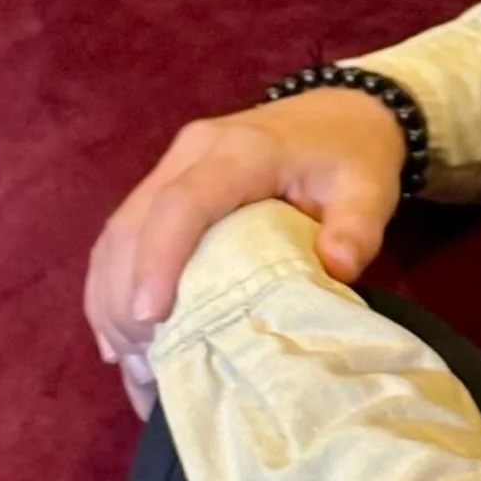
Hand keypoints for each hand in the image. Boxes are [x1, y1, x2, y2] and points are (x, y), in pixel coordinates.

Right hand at [84, 88, 408, 414]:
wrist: (339, 115)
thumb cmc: (352, 158)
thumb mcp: (369, 191)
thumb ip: (356, 230)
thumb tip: (335, 270)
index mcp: (242, 152)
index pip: (184, 203)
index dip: (160, 258)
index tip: (151, 318)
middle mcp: (192, 153)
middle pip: (135, 223)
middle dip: (125, 298)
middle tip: (140, 364)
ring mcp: (171, 166)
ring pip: (118, 233)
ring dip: (111, 300)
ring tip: (130, 364)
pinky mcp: (162, 184)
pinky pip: (122, 236)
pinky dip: (111, 288)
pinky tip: (119, 340)